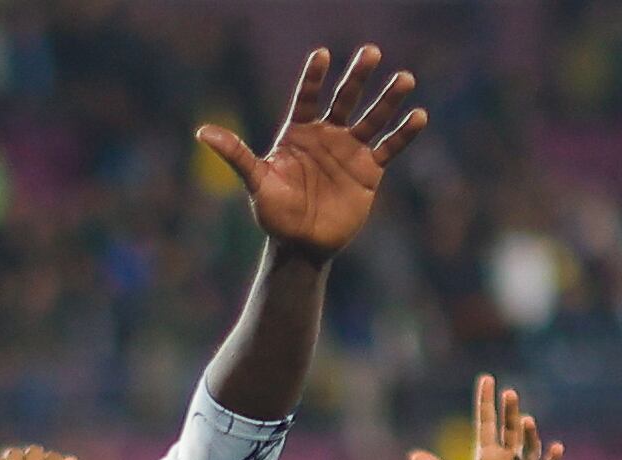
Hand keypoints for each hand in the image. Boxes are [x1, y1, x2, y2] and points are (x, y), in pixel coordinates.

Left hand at [199, 46, 426, 264]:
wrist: (301, 245)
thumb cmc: (275, 214)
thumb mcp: (256, 182)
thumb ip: (236, 154)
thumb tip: (203, 132)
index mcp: (299, 132)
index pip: (307, 96)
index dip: (314, 77)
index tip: (322, 54)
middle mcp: (327, 135)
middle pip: (345, 99)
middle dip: (358, 76)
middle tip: (372, 52)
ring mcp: (350, 151)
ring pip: (372, 118)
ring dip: (388, 99)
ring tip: (405, 78)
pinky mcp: (369, 171)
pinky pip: (389, 147)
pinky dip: (403, 133)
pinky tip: (418, 116)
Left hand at [408, 375, 565, 459]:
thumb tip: (412, 456)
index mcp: (487, 456)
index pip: (486, 423)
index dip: (485, 402)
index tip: (487, 378)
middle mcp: (508, 457)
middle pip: (509, 429)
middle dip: (509, 412)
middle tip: (509, 393)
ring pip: (528, 445)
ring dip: (528, 433)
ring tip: (526, 420)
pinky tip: (556, 448)